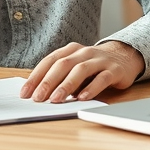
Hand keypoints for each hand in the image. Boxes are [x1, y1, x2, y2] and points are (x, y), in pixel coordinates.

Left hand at [20, 41, 144, 102]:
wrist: (124, 57)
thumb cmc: (93, 66)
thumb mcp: (75, 67)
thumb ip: (60, 77)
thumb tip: (38, 94)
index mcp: (71, 50)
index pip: (50, 61)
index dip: (36, 76)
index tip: (25, 93)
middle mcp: (84, 52)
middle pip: (63, 64)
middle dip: (48, 82)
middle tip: (38, 98)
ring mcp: (100, 60)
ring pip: (81, 70)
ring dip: (67, 85)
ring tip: (56, 99)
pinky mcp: (114, 70)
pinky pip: (102, 78)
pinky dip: (91, 88)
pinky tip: (83, 98)